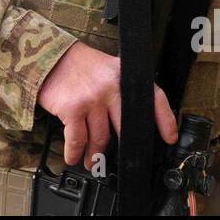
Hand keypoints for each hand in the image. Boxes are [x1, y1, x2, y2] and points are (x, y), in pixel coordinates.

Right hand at [37, 42, 177, 169]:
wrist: (51, 57)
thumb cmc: (81, 66)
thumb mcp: (108, 69)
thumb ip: (122, 90)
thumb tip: (132, 122)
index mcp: (124, 76)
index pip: (154, 98)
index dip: (165, 120)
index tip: (169, 138)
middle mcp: (111, 87)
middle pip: (126, 128)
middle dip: (124, 149)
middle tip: (123, 160)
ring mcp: (92, 99)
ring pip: (101, 139)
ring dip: (95, 155)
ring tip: (92, 162)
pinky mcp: (72, 108)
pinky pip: (78, 140)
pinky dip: (75, 152)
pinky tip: (74, 156)